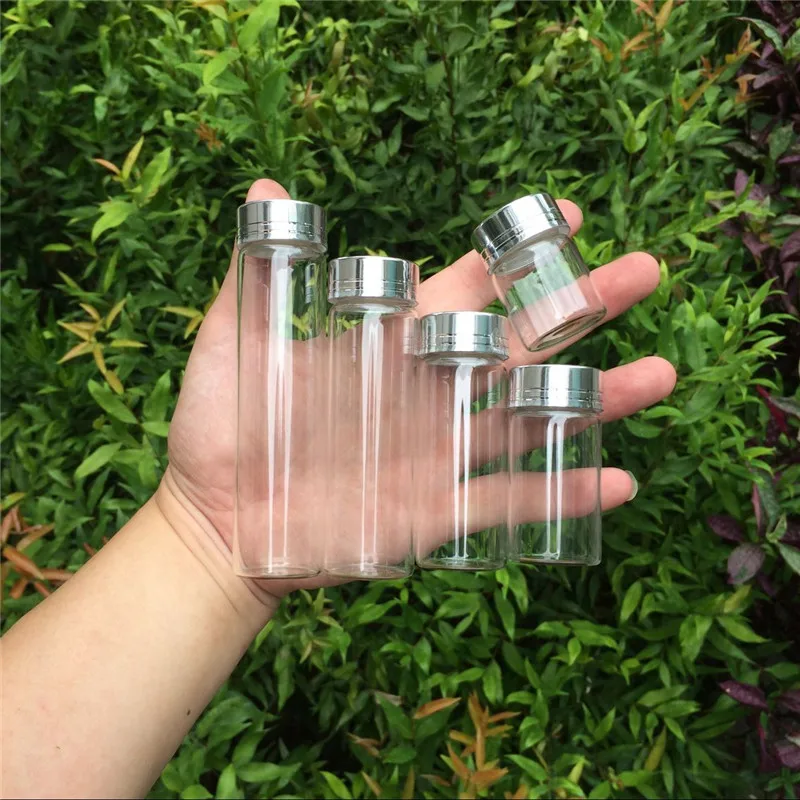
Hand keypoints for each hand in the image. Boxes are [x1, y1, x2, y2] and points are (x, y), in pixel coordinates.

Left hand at [162, 179, 675, 605]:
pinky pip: (506, 502)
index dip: (512, 256)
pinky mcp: (435, 513)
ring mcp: (438, 454)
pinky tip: (618, 483)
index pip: (465, 291)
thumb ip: (256, 277)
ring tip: (658, 374)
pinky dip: (560, 495)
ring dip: (595, 400)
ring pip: (529, 420)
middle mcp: (427, 394)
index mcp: (389, 347)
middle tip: (642, 273)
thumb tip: (267, 187)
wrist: (217, 526)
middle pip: (518, 346)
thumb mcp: (231, 347)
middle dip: (580, 310)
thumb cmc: (219, 433)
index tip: (562, 220)